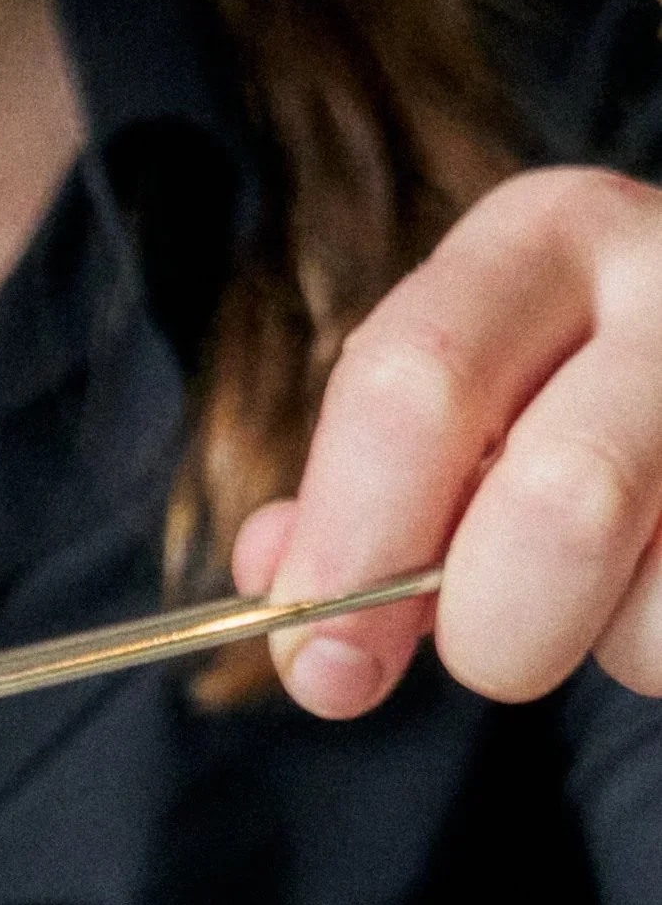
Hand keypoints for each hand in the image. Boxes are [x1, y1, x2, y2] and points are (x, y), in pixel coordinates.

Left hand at [232, 163, 661, 716]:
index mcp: (540, 240)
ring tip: (602, 592)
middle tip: (482, 653)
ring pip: (656, 598)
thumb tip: (281, 575)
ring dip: (597, 643)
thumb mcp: (458, 411)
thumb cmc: (560, 402)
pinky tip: (658, 584)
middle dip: (490, 628)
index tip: (320, 663)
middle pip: (560, 498)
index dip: (348, 546)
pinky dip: (657, 652)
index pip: (412, 383)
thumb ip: (357, 497)